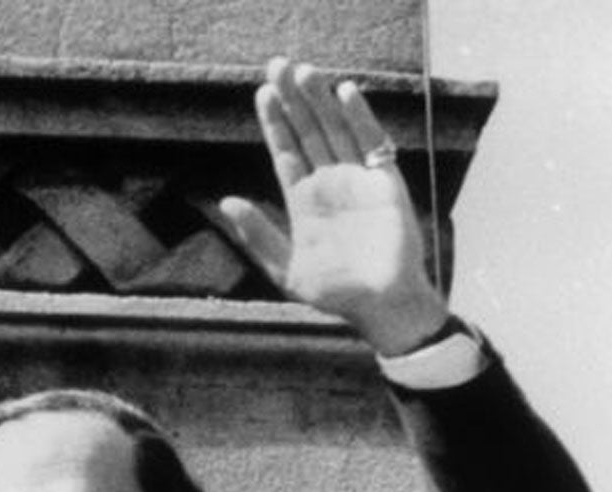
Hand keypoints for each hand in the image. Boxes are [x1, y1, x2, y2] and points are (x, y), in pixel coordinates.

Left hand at [218, 57, 450, 355]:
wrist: (379, 305)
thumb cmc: (334, 293)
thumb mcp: (285, 268)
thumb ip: (257, 235)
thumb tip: (226, 202)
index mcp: (304, 201)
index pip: (286, 152)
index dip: (275, 123)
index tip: (263, 93)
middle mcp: (330, 184)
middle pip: (309, 132)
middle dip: (294, 100)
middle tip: (277, 65)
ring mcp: (357, 180)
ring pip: (336, 130)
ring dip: (320, 101)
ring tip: (303, 71)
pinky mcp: (385, 182)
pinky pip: (371, 142)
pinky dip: (359, 117)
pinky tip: (344, 93)